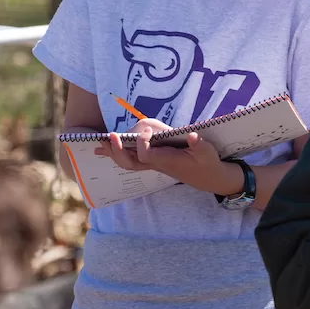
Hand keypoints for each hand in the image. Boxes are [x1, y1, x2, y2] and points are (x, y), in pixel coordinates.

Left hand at [93, 118, 241, 195]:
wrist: (209, 178)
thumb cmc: (208, 164)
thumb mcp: (209, 153)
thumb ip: (200, 145)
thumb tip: (193, 136)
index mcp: (167, 162)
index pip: (146, 155)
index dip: (142, 143)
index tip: (148, 130)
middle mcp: (157, 165)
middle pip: (130, 163)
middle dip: (117, 151)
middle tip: (108, 137)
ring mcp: (154, 165)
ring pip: (128, 163)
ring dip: (113, 153)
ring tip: (100, 144)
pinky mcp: (154, 162)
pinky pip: (132, 160)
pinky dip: (118, 154)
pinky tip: (107, 148)